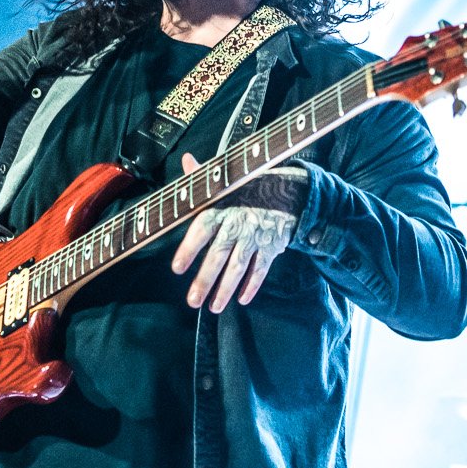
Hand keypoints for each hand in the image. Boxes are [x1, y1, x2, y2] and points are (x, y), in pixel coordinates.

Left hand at [170, 155, 307, 311]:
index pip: (202, 229)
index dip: (189, 249)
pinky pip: (261, 269)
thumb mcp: (227, 179)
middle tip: (192, 301)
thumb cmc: (250, 187)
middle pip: (219, 255)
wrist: (290, 190)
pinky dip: (253, 285)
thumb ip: (203, 175)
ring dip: (225, 289)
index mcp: (222, 207)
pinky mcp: (272, 246)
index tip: (177, 268)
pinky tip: (242, 299)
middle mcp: (238, 223)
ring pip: (239, 267)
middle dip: (205, 280)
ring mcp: (256, 237)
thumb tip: (185, 160)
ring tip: (213, 307)